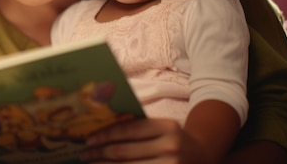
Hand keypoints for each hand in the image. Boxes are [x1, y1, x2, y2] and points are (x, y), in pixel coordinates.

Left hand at [80, 118, 205, 163]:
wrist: (203, 156)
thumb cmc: (173, 139)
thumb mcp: (161, 127)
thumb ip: (137, 127)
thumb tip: (100, 130)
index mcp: (166, 127)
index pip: (128, 130)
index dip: (105, 135)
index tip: (88, 139)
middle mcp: (170, 146)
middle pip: (124, 152)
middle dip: (99, 154)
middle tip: (83, 154)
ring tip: (91, 163)